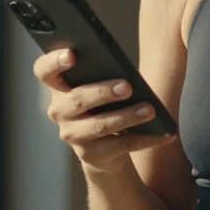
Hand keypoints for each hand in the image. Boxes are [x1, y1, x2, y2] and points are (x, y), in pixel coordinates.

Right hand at [34, 48, 175, 172]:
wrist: (102, 148)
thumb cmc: (103, 102)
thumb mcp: (97, 84)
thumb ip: (102, 73)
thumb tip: (127, 74)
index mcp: (58, 86)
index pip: (44, 70)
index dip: (54, 61)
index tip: (72, 54)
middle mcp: (59, 111)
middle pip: (77, 99)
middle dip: (103, 92)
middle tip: (128, 86)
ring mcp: (73, 135)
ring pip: (100, 125)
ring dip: (127, 116)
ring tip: (150, 110)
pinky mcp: (92, 155)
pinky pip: (122, 145)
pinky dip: (146, 138)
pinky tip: (165, 132)